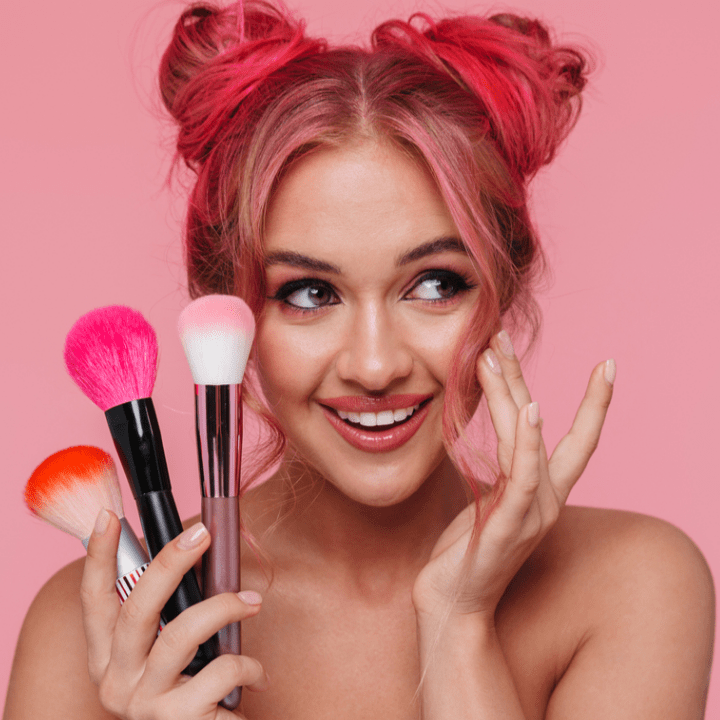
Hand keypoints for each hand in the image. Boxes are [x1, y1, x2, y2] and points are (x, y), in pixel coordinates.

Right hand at [81, 513, 267, 719]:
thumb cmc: (193, 689)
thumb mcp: (171, 650)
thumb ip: (174, 609)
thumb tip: (198, 546)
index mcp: (108, 656)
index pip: (94, 599)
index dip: (99, 557)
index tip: (110, 516)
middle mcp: (116, 680)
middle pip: (136, 610)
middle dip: (170, 563)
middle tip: (203, 533)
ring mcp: (144, 703)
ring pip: (181, 635)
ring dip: (224, 607)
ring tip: (254, 601)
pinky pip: (220, 671)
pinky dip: (247, 663)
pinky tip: (257, 673)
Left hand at [412, 331, 614, 622]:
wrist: (451, 605)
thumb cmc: (468, 551)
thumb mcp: (489, 501)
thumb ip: (504, 470)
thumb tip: (499, 439)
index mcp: (543, 492)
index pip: (577, 440)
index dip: (595, 404)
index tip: (607, 364)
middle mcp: (546, 500)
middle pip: (542, 426)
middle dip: (520, 377)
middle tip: (499, 334)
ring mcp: (530, 514)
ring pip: (525, 441)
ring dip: (510, 394)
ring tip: (495, 354)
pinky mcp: (507, 527)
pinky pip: (522, 478)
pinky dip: (528, 443)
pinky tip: (530, 409)